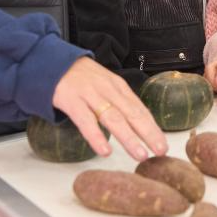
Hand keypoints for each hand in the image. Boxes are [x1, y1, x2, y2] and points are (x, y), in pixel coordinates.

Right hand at [52, 57, 166, 161]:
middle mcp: (108, 90)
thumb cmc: (81, 78)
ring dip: (129, 138)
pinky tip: (105, 150)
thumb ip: (118, 102)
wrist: (53, 62)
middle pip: (132, 114)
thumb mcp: (104, 85)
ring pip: (113, 118)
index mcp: (118, 87)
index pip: (140, 109)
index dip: (153, 127)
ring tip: (140, 154)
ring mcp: (90, 95)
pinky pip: (85, 121)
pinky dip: (96, 136)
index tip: (163, 144)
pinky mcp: (72, 100)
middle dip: (148, 133)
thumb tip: (136, 124)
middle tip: (160, 150)